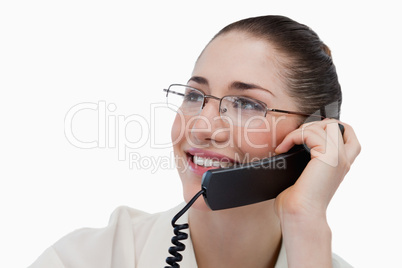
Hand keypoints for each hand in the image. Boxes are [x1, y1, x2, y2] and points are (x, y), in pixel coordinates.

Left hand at [273, 119, 360, 265]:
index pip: (347, 134)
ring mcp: (339, 158)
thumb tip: (286, 148)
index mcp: (340, 164)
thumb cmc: (297, 201)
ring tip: (287, 143)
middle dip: (314, 125)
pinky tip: (282, 148)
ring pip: (324, 126)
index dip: (328, 127)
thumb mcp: (304, 175)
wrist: (299, 215)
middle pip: (338, 125)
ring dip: (301, 130)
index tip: (306, 135)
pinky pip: (310, 133)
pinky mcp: (329, 157)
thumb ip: (306, 160)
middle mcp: (344, 160)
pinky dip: (292, 137)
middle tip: (296, 138)